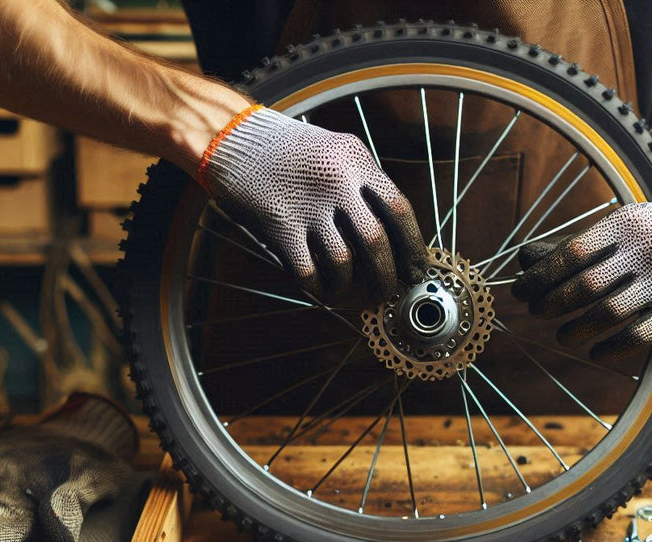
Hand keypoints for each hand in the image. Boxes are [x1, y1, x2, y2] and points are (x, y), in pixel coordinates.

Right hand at [199, 106, 426, 300]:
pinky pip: (308, 271)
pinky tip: (322, 288)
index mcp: (356, 160)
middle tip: (388, 291)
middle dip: (387, 276)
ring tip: (351, 292)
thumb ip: (365, 182)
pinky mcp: (279, 225)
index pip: (399, 209)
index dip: (414, 246)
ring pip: (343, 262)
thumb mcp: (336, 149)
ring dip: (351, 286)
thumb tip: (395, 230)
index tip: (418, 269)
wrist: (233, 138)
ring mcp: (307, 204)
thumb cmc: (288, 149)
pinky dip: (319, 287)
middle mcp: (336, 182)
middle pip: (376, 242)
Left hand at [512, 201, 651, 360]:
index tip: (521, 293)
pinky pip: (639, 335)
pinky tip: (597, 351)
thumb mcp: (623, 225)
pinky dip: (611, 348)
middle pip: (587, 285)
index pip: (573, 254)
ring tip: (564, 336)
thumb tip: (524, 260)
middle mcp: (647, 249)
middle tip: (537, 313)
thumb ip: (580, 244)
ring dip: (578, 329)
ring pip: (609, 313)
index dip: (541, 277)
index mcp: (626, 224)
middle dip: (554, 304)